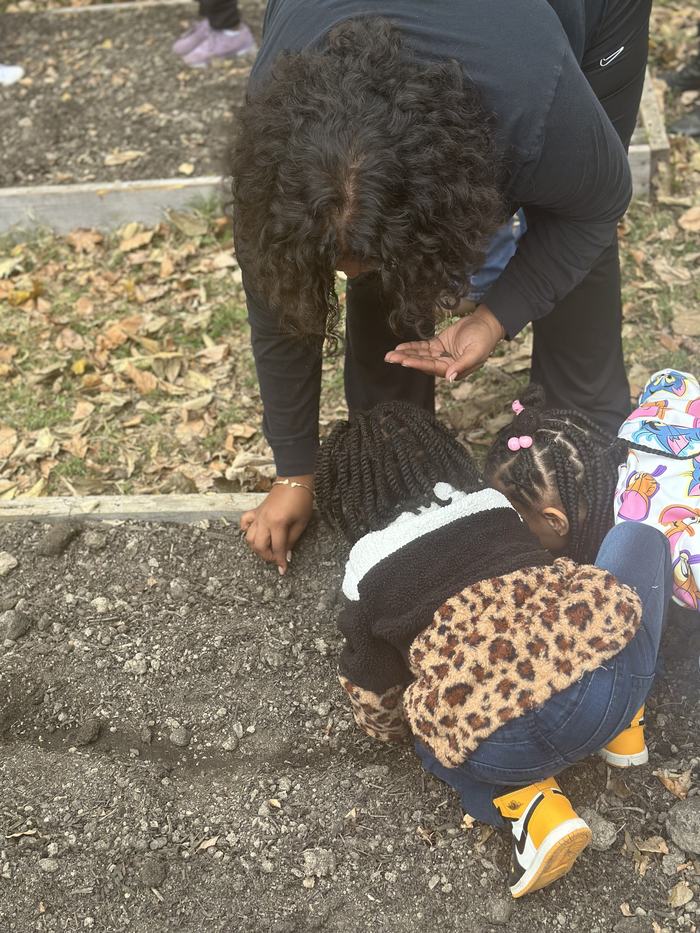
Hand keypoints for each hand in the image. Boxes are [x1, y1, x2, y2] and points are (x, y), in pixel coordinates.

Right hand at [240, 475, 313, 574]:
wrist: (294, 481)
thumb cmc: (301, 500)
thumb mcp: (301, 523)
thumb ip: (292, 541)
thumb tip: (286, 555)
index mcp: (278, 523)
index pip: (277, 548)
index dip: (280, 561)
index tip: (283, 570)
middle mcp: (264, 520)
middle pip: (259, 546)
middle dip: (267, 557)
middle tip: (276, 559)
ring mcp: (258, 515)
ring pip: (249, 537)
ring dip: (257, 547)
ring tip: (268, 549)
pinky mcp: (256, 511)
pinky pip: (245, 522)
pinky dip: (247, 531)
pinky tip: (255, 534)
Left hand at [384, 304, 505, 381]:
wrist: (486, 323)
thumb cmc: (484, 339)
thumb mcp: (475, 352)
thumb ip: (462, 365)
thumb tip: (450, 377)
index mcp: (454, 369)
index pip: (433, 368)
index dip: (419, 364)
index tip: (405, 361)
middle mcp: (446, 364)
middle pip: (423, 363)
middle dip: (407, 360)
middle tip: (391, 358)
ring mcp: (441, 354)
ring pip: (420, 356)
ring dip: (406, 354)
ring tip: (390, 355)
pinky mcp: (438, 345)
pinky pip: (422, 347)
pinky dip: (412, 347)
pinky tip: (400, 348)